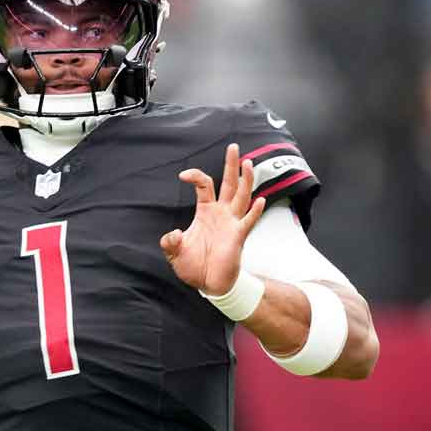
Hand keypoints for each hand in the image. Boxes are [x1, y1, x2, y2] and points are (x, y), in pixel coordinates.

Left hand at [160, 143, 266, 295]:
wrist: (209, 284)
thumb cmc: (194, 266)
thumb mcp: (175, 253)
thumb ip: (170, 243)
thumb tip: (172, 234)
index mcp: (206, 211)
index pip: (204, 185)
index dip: (195, 176)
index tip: (182, 175)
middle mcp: (221, 213)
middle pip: (228, 183)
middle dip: (231, 165)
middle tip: (233, 147)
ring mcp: (231, 223)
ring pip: (241, 196)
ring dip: (245, 180)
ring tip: (247, 163)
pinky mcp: (238, 236)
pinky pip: (248, 221)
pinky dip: (255, 211)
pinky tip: (260, 200)